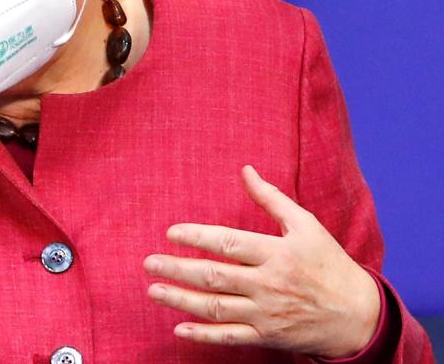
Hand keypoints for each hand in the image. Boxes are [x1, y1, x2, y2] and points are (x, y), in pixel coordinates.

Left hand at [143, 165, 380, 358]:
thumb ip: (271, 198)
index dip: (198, 237)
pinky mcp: (268, 336)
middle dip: (178, 269)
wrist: (359, 315)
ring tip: (154, 291)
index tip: (171, 233)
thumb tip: (245, 170)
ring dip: (181, 300)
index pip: (230, 243)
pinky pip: (231, 337)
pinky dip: (204, 335)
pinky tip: (179, 328)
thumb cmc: (329, 264)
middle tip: (149, 263)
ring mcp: (267, 313)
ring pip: (217, 307)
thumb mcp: (306, 225)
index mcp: (278, 253)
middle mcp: (270, 284)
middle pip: (216, 276)